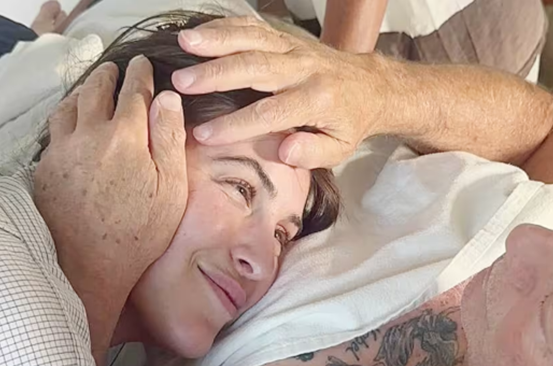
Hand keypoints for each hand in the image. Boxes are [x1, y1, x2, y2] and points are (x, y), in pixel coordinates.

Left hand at [35, 55, 187, 299]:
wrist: (90, 263)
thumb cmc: (140, 232)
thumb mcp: (171, 189)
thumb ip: (169, 139)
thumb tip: (169, 99)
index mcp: (124, 135)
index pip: (133, 92)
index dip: (140, 75)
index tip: (143, 65)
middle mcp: (88, 133)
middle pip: (96, 91)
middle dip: (109, 76)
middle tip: (116, 70)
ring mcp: (62, 149)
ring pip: (69, 106)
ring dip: (83, 92)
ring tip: (92, 90)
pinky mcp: (46, 168)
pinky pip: (55, 130)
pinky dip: (66, 116)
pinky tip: (71, 123)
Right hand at [172, 16, 388, 168]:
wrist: (370, 86)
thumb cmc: (349, 122)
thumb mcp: (340, 148)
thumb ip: (312, 153)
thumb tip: (283, 152)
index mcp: (316, 100)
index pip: (269, 114)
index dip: (235, 125)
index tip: (205, 135)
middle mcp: (303, 69)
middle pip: (254, 68)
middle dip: (215, 75)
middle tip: (182, 83)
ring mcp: (294, 49)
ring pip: (252, 39)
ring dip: (216, 39)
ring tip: (185, 44)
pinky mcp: (287, 38)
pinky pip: (254, 26)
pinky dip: (226, 26)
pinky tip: (201, 31)